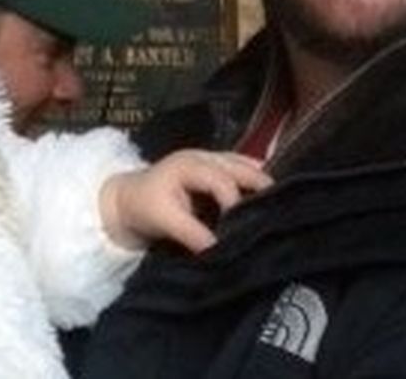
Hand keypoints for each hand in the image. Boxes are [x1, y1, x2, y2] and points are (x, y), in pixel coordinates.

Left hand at [99, 150, 271, 253]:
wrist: (126, 200)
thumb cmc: (143, 207)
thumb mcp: (164, 220)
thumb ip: (191, 233)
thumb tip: (219, 248)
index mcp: (189, 165)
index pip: (221, 181)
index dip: (233, 203)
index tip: (240, 228)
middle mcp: (204, 157)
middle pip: (240, 166)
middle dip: (259, 186)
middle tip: (278, 210)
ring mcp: (211, 160)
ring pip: (244, 164)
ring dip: (261, 181)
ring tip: (279, 203)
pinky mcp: (215, 169)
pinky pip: (242, 168)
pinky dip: (255, 178)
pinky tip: (270, 194)